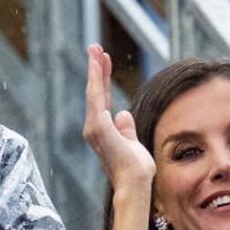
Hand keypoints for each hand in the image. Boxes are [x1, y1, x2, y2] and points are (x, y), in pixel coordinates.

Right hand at [82, 44, 155, 191]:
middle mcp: (93, 127)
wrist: (134, 182)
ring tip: (95, 48)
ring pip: (94, 91)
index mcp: (103, 130)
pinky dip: (97, 78)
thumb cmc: (136, 169)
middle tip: (95, 47)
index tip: (105, 60)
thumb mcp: (133, 143)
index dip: (103, 79)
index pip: (102, 99)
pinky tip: (99, 63)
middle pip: (95, 92)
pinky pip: (97, 96)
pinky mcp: (98, 125)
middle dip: (96, 68)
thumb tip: (122, 114)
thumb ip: (126, 129)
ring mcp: (94, 126)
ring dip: (95, 68)